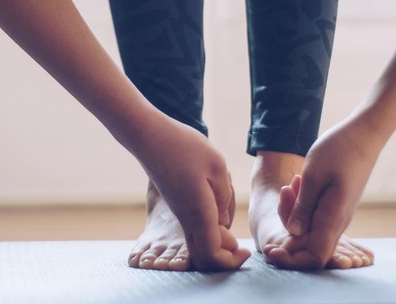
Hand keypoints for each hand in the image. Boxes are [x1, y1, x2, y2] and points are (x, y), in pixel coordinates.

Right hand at [131, 114, 249, 270]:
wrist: (149, 135)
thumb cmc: (184, 146)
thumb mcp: (218, 166)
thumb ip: (225, 198)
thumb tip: (223, 221)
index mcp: (199, 213)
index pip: (213, 256)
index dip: (232, 261)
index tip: (246, 249)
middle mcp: (186, 219)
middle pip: (205, 256)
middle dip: (226, 255)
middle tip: (238, 233)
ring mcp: (180, 213)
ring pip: (200, 241)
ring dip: (220, 236)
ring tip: (228, 198)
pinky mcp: (177, 205)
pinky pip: (195, 228)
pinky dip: (210, 225)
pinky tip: (216, 194)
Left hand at [268, 117, 385, 268]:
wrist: (362, 135)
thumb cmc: (337, 151)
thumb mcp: (312, 177)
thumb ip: (303, 208)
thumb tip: (293, 234)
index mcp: (333, 219)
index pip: (314, 257)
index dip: (292, 261)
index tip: (271, 251)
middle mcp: (337, 222)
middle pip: (307, 244)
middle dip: (287, 227)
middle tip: (284, 193)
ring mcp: (338, 215)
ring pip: (308, 228)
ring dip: (293, 211)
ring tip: (292, 183)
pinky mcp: (335, 206)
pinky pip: (313, 215)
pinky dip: (300, 203)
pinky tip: (298, 181)